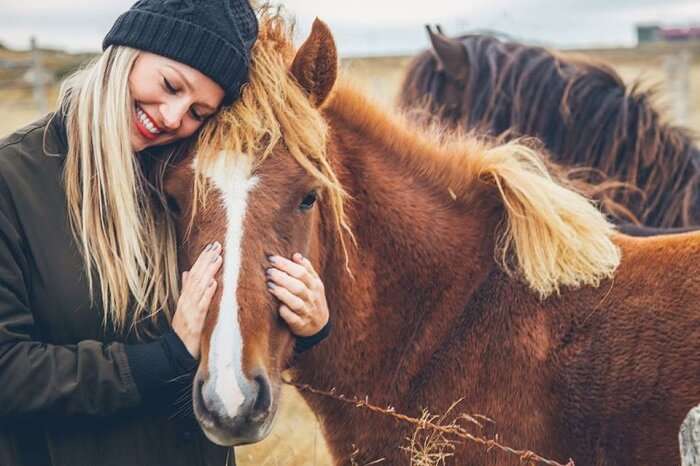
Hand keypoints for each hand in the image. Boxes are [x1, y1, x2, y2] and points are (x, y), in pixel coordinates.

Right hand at [172, 242, 222, 357]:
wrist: (177, 350)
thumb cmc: (184, 329)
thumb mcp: (184, 306)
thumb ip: (185, 288)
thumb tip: (185, 272)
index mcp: (185, 296)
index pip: (194, 272)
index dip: (202, 258)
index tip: (212, 246)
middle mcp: (187, 300)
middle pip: (197, 276)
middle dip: (207, 259)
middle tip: (218, 245)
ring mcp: (190, 309)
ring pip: (199, 286)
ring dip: (209, 271)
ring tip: (218, 258)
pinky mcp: (195, 320)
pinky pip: (202, 305)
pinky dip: (207, 293)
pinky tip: (214, 283)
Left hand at [266, 253, 328, 336]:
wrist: (319, 326)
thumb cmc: (312, 299)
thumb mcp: (314, 284)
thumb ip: (307, 269)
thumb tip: (296, 255)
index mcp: (315, 285)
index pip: (301, 272)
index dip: (286, 265)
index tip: (272, 259)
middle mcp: (312, 298)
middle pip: (298, 286)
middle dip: (282, 277)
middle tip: (268, 272)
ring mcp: (307, 312)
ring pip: (296, 302)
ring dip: (282, 293)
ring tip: (269, 285)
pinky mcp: (301, 325)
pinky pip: (292, 319)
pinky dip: (285, 312)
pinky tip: (277, 306)